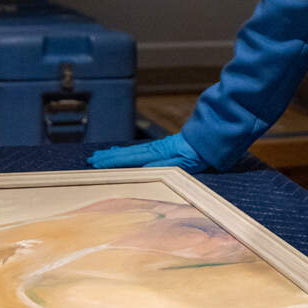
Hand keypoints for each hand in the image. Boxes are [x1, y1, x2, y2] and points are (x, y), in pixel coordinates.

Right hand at [88, 133, 212, 171]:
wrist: (214, 138)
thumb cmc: (200, 153)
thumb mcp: (181, 164)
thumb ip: (161, 166)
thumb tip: (140, 169)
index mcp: (156, 153)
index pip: (129, 158)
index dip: (112, 161)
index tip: (97, 162)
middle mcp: (155, 149)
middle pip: (128, 153)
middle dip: (109, 156)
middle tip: (93, 159)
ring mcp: (160, 147)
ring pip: (133, 151)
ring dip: (117, 154)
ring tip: (104, 155)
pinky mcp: (166, 148)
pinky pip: (142, 150)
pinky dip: (130, 152)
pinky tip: (129, 153)